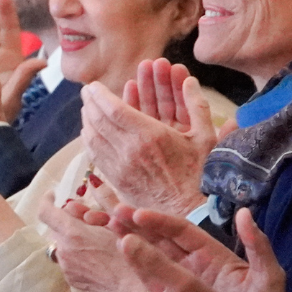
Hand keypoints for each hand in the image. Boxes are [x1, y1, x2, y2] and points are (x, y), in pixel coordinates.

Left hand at [38, 196, 144, 291]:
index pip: (45, 212)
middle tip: (86, 217)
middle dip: (66, 219)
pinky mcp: (72, 280)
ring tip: (94, 237)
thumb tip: (95, 183)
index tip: (54, 194)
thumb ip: (105, 202)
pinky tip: (96, 255)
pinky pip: (68, 260)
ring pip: (62, 245)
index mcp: (73, 233)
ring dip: (71, 237)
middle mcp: (64, 251)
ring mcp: (67, 268)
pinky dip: (76, 253)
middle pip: (55, 228)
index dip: (47, 200)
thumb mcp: (122, 223)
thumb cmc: (133, 257)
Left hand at [81, 60, 216, 215]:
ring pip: (93, 138)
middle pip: (99, 121)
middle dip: (90, 103)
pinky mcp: (118, 181)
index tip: (93, 85)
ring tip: (86, 108)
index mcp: (151, 135)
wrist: (189, 211)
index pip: (114, 109)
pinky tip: (88, 132)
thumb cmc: (200, 174)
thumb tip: (190, 80)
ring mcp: (122, 167)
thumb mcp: (205, 138)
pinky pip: (96, 156)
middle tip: (86, 92)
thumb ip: (197, 106)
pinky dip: (89, 141)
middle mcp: (131, 150)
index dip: (100, 95)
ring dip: (87, 120)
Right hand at [116, 206, 286, 291]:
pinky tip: (116, 265)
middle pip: (161, 239)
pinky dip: (133, 272)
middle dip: (137, 225)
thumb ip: (260, 248)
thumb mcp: (269, 282)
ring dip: (130, 243)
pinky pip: (150, 284)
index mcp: (214, 257)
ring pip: (152, 259)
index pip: (182, 231)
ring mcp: (183, 286)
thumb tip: (244, 213)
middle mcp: (195, 267)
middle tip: (111, 214)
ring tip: (105, 229)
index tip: (137, 214)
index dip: (160, 221)